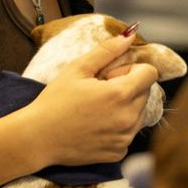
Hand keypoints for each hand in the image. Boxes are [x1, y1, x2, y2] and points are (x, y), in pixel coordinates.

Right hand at [30, 32, 159, 164]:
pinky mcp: (119, 153)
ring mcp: (125, 138)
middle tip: (98, 92)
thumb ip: (107, 50)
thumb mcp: (78, 68)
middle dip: (127, 87)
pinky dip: (117, 127)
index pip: (150, 73)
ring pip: (139, 113)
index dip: (130, 70)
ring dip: (124, 107)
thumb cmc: (55, 101)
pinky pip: (128, 132)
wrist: (38, 138)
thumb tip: (130, 34)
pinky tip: (94, 126)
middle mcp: (128, 119)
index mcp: (120, 94)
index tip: (109, 76)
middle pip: (145, 92)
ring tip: (96, 109)